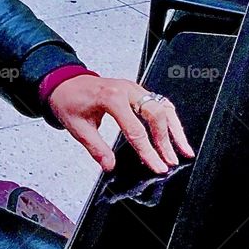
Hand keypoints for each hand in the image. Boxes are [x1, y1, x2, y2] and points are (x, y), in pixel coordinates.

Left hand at [47, 75, 194, 174]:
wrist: (63, 81)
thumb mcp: (77, 127)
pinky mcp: (136, 90)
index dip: (148, 151)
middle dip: (165, 141)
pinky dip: (169, 119)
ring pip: (162, 107)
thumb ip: (96, 148)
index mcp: (111, 97)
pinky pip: (158, 103)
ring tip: (184, 151)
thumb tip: (110, 166)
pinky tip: (176, 135)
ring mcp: (133, 88)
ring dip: (175, 130)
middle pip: (155, 115)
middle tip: (170, 162)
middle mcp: (126, 89)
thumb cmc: (69, 100)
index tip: (157, 167)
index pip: (135, 129)